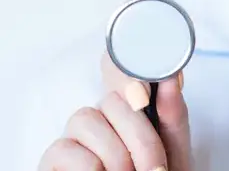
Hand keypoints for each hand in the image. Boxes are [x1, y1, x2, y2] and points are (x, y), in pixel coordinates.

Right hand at [38, 53, 189, 170]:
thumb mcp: (174, 147)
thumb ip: (172, 114)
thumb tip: (172, 77)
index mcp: (130, 106)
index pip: (116, 67)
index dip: (123, 71)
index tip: (143, 97)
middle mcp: (100, 115)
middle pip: (111, 99)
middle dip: (141, 139)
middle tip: (156, 169)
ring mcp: (75, 135)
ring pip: (86, 119)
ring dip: (117, 157)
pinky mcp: (54, 158)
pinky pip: (65, 149)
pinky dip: (92, 170)